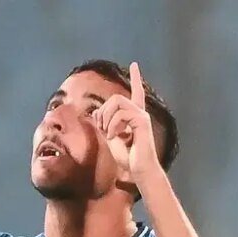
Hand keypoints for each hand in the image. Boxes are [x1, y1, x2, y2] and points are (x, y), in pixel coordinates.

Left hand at [93, 62, 161, 179]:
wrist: (139, 171)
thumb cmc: (127, 157)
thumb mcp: (110, 137)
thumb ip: (104, 123)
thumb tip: (95, 112)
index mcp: (133, 116)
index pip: (136, 93)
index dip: (136, 78)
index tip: (135, 64)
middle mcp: (139, 113)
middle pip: (116, 97)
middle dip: (103, 111)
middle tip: (101, 128)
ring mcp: (142, 117)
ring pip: (117, 102)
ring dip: (106, 118)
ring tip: (108, 134)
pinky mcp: (142, 122)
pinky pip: (121, 114)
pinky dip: (112, 125)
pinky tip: (113, 137)